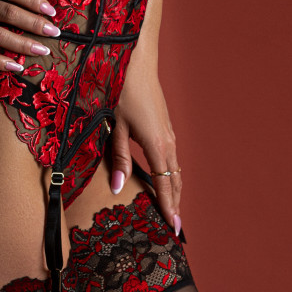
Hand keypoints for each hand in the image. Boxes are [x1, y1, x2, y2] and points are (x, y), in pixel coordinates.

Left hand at [111, 57, 181, 236]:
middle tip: (174, 228)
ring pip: (175, 169)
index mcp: (156, 143)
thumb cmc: (122, 91)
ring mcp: (169, 133)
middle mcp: (168, 141)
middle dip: (175, 204)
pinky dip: (170, 175)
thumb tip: (120, 188)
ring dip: (173, 190)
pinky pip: (171, 158)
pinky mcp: (166, 127)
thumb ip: (120, 158)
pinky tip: (163, 181)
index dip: (168, 207)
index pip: (165, 183)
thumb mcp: (116, 126)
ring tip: (170, 211)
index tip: (173, 228)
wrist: (137, 62)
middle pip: (175, 180)